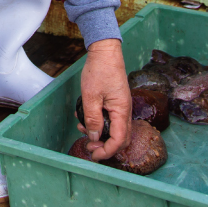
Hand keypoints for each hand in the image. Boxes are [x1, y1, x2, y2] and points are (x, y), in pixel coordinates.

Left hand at [75, 39, 130, 160]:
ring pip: (115, 129)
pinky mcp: (116, 102)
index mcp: (122, 111)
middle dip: (105, 146)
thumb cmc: (99, 70)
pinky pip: (111, 118)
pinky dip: (99, 123)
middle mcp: (125, 110)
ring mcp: (121, 106)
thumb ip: (92, 119)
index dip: (107, 151)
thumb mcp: (91, 96)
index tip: (94, 155)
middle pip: (120, 138)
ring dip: (100, 134)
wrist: (105, 51)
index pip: (119, 140)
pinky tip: (85, 119)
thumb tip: (94, 137)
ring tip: (83, 130)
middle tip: (89, 147)